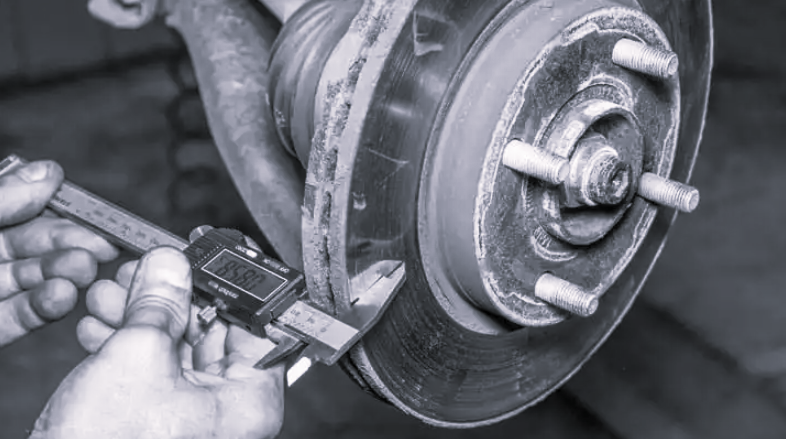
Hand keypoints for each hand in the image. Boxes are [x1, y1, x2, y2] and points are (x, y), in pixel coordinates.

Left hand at [0, 160, 117, 346]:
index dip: (63, 211)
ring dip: (64, 276)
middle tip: (103, 246)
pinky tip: (63, 298)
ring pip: (33, 281)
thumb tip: (48, 174)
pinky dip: (43, 308)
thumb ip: (2, 198)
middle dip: (72, 244)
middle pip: (36, 246)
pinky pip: (19, 318)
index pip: (26, 208)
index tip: (98, 214)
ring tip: (84, 270)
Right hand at [31, 247, 284, 438]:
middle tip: (150, 268)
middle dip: (172, 296)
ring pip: (177, 348)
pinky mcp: (161, 421)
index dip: (231, 286)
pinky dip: (129, 344)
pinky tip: (102, 323)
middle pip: (212, 333)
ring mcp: (195, 418)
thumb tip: (171, 265)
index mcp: (250, 401)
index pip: (258, 326)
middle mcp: (229, 412)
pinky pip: (155, 370)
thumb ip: (159, 301)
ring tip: (114, 291)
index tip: (210, 258)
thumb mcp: (137, 354)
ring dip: (142, 315)